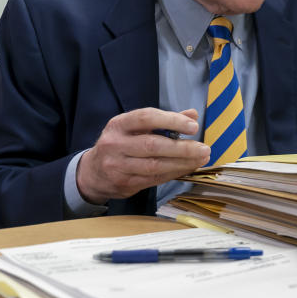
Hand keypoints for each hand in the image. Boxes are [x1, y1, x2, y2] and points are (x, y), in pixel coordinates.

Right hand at [76, 108, 210, 204]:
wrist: (92, 173)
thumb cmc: (120, 145)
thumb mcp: (135, 128)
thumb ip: (163, 121)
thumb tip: (192, 114)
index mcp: (119, 124)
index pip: (147, 118)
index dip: (172, 120)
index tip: (193, 126)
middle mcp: (115, 144)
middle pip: (153, 145)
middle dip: (182, 148)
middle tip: (204, 148)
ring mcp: (118, 165)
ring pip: (155, 165)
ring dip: (182, 163)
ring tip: (201, 159)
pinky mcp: (124, 183)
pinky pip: (154, 178)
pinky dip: (174, 173)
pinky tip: (187, 168)